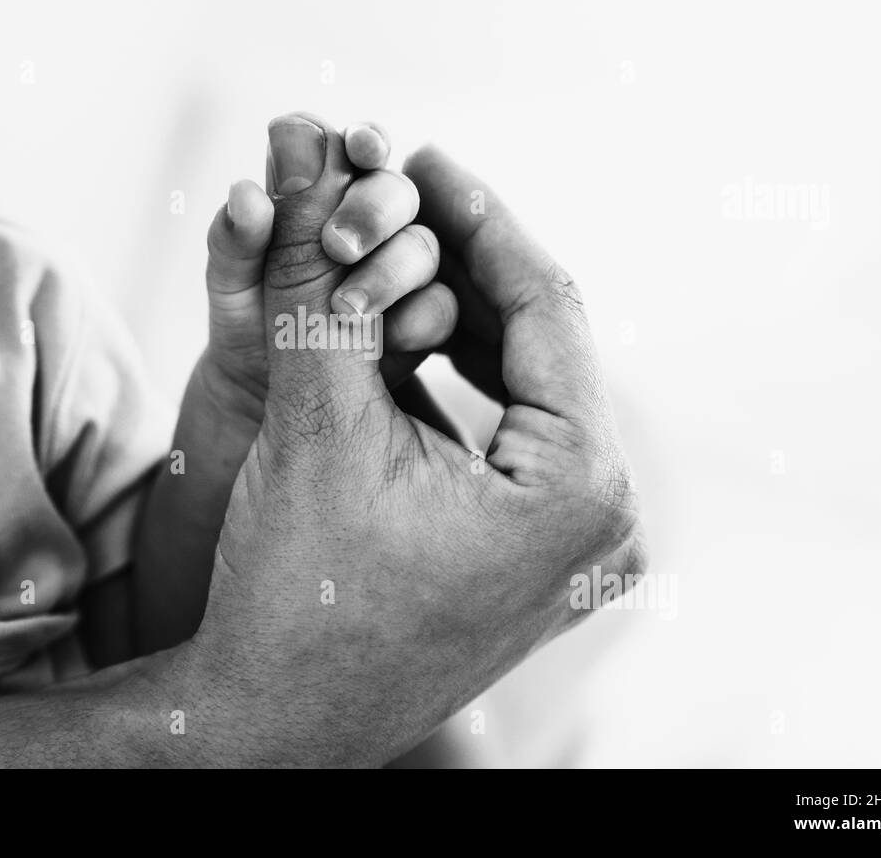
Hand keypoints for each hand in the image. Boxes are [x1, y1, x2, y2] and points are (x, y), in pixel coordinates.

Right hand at [178, 114, 644, 765]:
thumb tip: (307, 171)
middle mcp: (605, 520)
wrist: (276, 724)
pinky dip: (464, 381)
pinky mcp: (542, 559)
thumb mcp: (313, 424)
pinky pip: (516, 437)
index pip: (547, 305)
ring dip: (463, 316)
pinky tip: (413, 330)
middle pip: (544, 344)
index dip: (479, 215)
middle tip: (406, 189)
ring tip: (402, 245)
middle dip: (468, 260)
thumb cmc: (297, 594)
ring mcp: (578, 547)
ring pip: (529, 388)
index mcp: (580, 484)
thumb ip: (322, 287)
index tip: (425, 156)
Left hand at [198, 115, 457, 427]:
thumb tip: (247, 193)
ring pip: (423, 247)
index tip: (361, 147)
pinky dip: (419, 318)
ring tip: (346, 308)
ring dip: (393, 268)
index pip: (349, 152)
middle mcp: (370, 224)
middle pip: (395, 192)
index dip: (361, 143)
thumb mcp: (231, 286)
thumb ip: (235, 239)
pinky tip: (388, 340)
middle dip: (373, 210)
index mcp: (323, 193)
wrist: (267, 405)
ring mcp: (402, 271)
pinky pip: (440, 308)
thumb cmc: (250, 329)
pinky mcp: (423, 320)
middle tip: (338, 245)